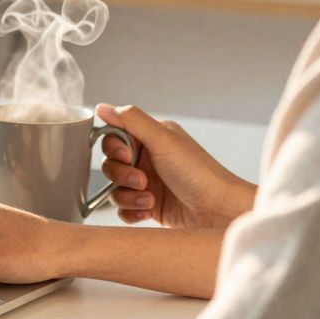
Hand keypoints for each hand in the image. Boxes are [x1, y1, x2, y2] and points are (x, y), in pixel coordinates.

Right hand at [96, 104, 255, 228]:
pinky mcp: (148, 205)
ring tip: (149, 198)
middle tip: (143, 180)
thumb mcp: (163, 140)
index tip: (128, 156)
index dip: (115, 149)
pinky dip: (131, 211)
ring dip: (128, 196)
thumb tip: (102, 107)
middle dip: (122, 175)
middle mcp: (148, 159)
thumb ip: (131, 121)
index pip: (114, 137)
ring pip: (115, 188)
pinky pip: (122, 208)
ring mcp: (147, 183)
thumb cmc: (199, 174)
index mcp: (151, 138)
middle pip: (110, 164)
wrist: (218, 211)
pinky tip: (147, 211)